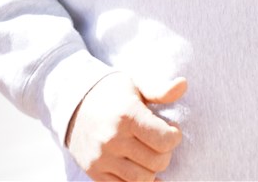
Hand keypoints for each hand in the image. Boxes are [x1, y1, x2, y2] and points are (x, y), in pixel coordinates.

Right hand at [66, 73, 186, 181]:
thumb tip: (183, 84)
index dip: (175, 135)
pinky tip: (141, 168)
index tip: (170, 127)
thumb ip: (160, 90)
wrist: (74, 104)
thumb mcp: (136, 85)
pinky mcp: (95, 172)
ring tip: (149, 153)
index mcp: (127, 115)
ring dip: (153, 169)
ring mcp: (102, 158)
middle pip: (158, 161)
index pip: (165, 140)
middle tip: (160, 141)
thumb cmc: (112, 93)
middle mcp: (113, 139)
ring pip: (143, 179)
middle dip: (166, 152)